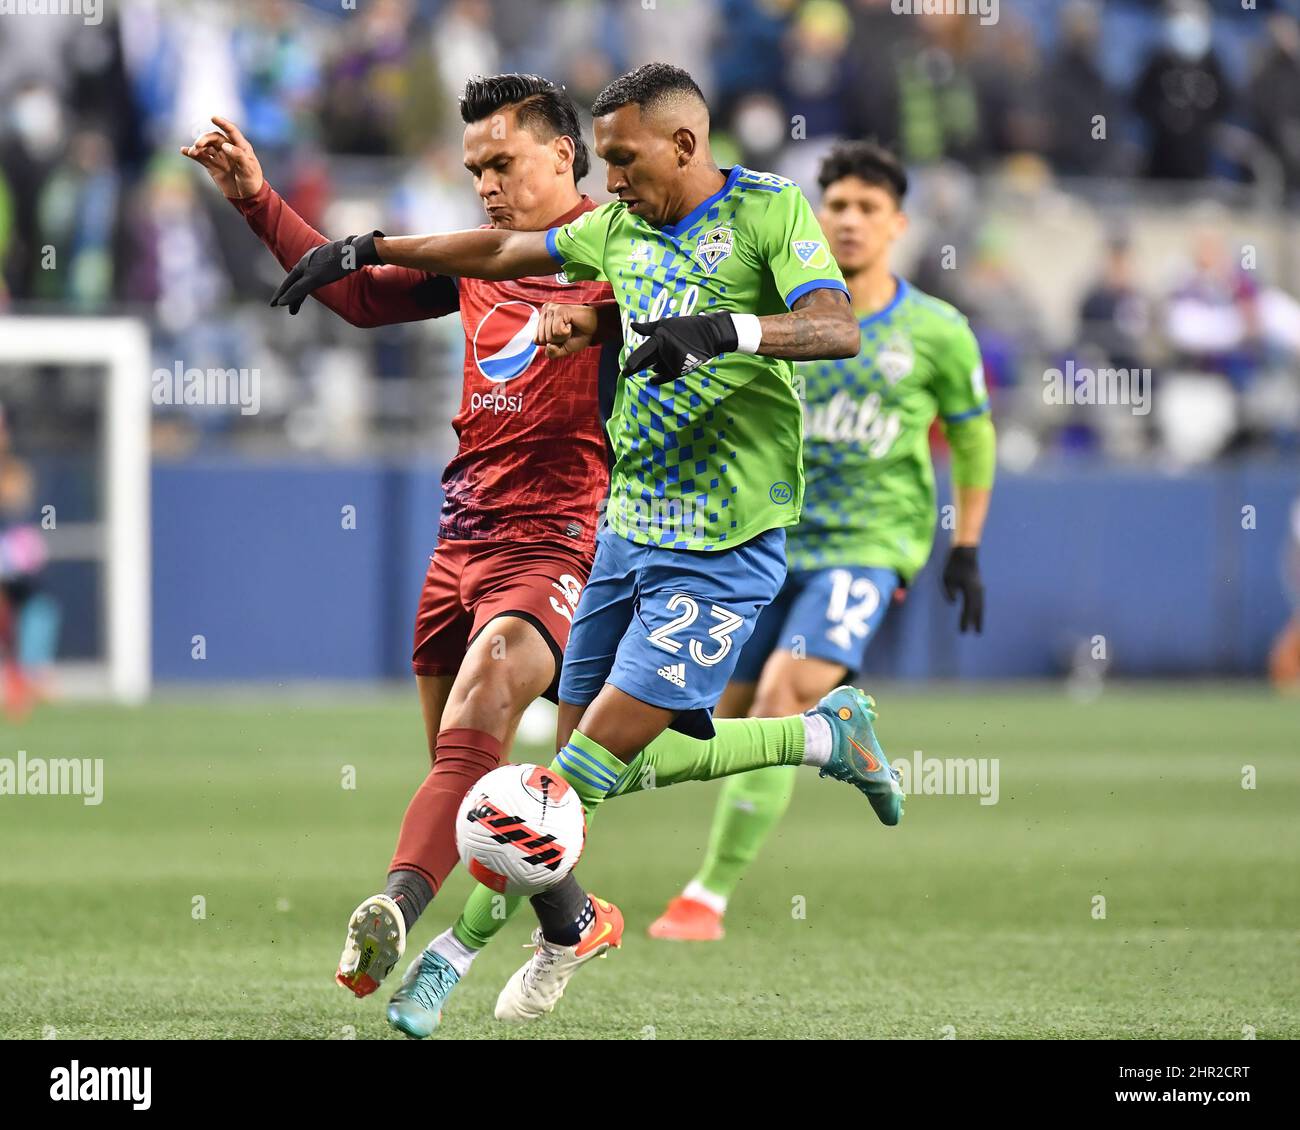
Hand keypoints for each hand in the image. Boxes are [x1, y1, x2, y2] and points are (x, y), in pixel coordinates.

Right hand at [180, 115, 264, 199]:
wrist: (247, 197)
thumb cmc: (252, 181)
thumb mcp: (249, 169)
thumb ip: (238, 156)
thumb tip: (224, 145)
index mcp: (241, 147)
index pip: (231, 131)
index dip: (223, 123)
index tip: (213, 118)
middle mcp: (229, 149)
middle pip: (214, 138)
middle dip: (205, 138)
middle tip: (198, 145)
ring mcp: (220, 157)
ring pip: (206, 146)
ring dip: (198, 146)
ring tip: (193, 152)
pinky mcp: (212, 166)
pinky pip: (201, 157)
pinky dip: (193, 154)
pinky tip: (185, 151)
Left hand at [269, 232, 382, 314]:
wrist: (354, 250)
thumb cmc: (353, 252)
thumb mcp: (343, 256)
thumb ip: (339, 261)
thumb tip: (346, 263)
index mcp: (314, 256)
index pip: (300, 271)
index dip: (292, 282)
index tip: (287, 292)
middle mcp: (308, 260)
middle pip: (292, 278)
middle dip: (284, 290)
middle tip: (274, 302)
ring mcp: (310, 268)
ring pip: (292, 284)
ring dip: (283, 295)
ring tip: (276, 305)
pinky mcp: (314, 277)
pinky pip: (298, 289)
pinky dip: (289, 296)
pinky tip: (281, 304)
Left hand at [535, 302, 599, 357]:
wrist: (595, 327)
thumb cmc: (579, 335)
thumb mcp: (563, 349)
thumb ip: (552, 353)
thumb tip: (548, 346)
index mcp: (543, 319)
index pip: (536, 340)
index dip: (551, 343)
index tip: (562, 335)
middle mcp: (545, 312)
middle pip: (542, 339)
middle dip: (557, 341)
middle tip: (567, 331)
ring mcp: (551, 310)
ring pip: (549, 336)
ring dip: (563, 336)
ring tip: (570, 327)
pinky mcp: (559, 310)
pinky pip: (556, 331)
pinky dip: (566, 333)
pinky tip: (571, 324)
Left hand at [620, 312, 737, 384]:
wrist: (709, 335)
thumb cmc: (686, 326)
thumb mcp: (666, 323)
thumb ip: (649, 327)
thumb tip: (632, 326)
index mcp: (660, 340)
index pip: (643, 353)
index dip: (633, 362)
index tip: (625, 368)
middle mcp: (665, 354)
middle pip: (646, 364)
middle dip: (635, 369)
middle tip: (625, 374)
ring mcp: (673, 363)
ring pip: (656, 368)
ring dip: (651, 368)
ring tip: (647, 366)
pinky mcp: (681, 369)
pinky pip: (666, 377)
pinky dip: (659, 378)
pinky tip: (652, 379)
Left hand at [941, 545, 983, 633]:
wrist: (965, 553)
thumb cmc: (953, 565)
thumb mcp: (947, 579)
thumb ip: (949, 592)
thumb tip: (954, 603)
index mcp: (969, 590)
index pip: (968, 609)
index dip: (965, 621)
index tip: (964, 632)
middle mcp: (977, 590)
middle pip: (977, 609)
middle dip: (976, 622)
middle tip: (977, 633)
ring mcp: (979, 588)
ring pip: (980, 606)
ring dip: (979, 616)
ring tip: (978, 627)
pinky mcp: (978, 586)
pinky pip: (980, 601)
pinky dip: (979, 609)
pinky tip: (977, 614)